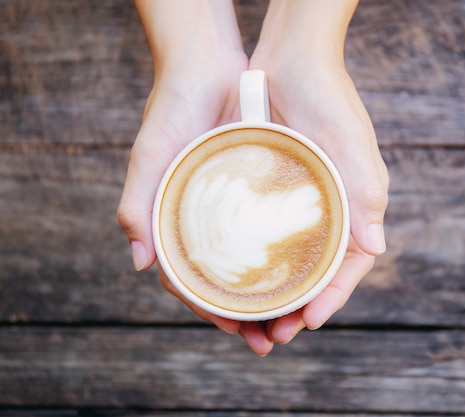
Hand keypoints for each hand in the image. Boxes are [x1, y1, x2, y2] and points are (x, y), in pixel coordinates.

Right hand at [118, 1, 274, 355]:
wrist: (208, 64)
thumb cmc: (173, 108)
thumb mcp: (151, 155)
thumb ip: (138, 204)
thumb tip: (138, 262)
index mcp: (176, 222)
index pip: (194, 282)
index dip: (216, 312)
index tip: (243, 334)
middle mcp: (206, 221)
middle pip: (229, 280)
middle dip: (250, 314)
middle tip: (275, 338)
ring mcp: (233, 207)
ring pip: (254, 261)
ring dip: (273, 291)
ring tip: (296, 315)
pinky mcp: (257, 188)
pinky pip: (271, 229)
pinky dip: (286, 253)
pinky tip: (305, 268)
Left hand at [250, 40, 388, 344]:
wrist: (290, 58)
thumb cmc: (329, 98)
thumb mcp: (353, 145)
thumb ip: (367, 193)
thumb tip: (376, 247)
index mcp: (354, 205)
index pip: (348, 264)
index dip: (331, 297)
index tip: (308, 322)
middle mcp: (328, 209)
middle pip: (314, 270)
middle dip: (297, 305)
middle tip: (273, 334)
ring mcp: (298, 201)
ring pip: (287, 259)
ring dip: (272, 291)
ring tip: (251, 320)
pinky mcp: (270, 189)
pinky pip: (263, 234)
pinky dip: (253, 259)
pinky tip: (233, 276)